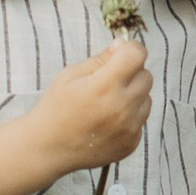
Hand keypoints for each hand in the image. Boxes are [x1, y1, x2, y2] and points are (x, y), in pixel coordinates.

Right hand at [34, 38, 152, 179]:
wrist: (48, 149)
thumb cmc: (55, 109)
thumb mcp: (69, 76)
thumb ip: (100, 59)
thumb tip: (122, 45)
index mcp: (105, 86)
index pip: (137, 55)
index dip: (130, 49)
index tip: (120, 54)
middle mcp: (122, 107)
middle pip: (146, 76)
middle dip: (132, 73)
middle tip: (110, 80)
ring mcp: (129, 128)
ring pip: (147, 98)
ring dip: (133, 95)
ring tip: (108, 102)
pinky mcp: (131, 143)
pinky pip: (141, 119)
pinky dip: (130, 116)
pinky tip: (108, 120)